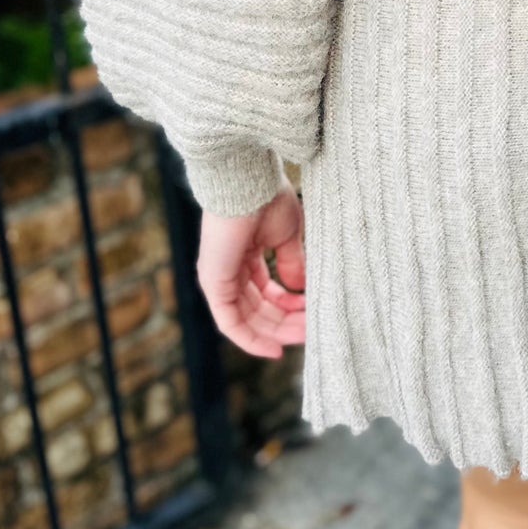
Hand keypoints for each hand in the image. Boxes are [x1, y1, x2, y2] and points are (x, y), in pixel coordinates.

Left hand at [196, 184, 307, 358]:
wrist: (247, 179)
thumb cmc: (265, 197)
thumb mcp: (286, 235)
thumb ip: (291, 262)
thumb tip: (300, 288)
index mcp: (242, 256)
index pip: (264, 290)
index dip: (288, 306)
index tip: (312, 313)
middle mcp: (227, 271)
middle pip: (256, 308)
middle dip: (286, 322)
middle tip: (313, 328)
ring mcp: (218, 279)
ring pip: (246, 319)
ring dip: (276, 332)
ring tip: (305, 335)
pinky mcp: (213, 284)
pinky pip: (230, 323)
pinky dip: (251, 339)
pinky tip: (274, 349)